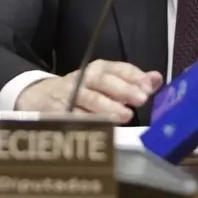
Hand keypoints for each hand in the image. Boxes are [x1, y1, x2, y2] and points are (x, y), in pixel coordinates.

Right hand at [15, 60, 163, 122]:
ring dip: (107, 107)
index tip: (149, 86)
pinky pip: (73, 117)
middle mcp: (84, 78)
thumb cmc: (84, 90)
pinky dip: (86, 122)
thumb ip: (132, 81)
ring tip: (125, 115)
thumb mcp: (107, 81)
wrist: (40, 95)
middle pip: (104, 82)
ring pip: (89, 99)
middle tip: (141, 99)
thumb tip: (157, 79)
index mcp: (98, 69)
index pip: (118, 68)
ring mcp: (69, 94)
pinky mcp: (57, 111)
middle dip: (123, 90)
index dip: (134, 76)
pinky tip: (100, 129)